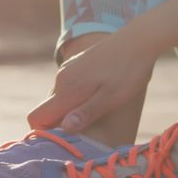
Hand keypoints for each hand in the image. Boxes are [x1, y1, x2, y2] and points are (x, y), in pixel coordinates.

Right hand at [28, 31, 159, 131]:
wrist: (140, 38)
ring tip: (100, 110)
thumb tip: (65, 128)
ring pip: (60, 98)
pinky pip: (70, 87)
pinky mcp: (78, 64)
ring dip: (73, 109)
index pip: (37, 117)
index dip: (46, 132)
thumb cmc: (129, 71)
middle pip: (49, 110)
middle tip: (90, 129)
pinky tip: (101, 94)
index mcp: (67, 88)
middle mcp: (62, 78)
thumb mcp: (112, 97)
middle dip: (62, 123)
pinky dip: (79, 96)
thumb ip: (87, 113)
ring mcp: (69, 69)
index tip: (66, 139)